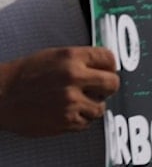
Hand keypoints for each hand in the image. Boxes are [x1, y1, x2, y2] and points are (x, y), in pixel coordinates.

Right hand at [0, 46, 119, 136]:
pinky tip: (69, 112)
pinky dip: (81, 119)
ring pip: (101, 107)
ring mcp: (70, 101)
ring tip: (79, 102)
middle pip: (112, 83)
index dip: (110, 66)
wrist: (0, 95)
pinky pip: (86, 123)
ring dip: (93, 106)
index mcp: (72, 57)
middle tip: (100, 88)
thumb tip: (104, 66)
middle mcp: (74, 78)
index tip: (107, 70)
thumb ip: (82, 60)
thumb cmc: (25, 75)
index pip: (109, 58)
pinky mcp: (64, 121)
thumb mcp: (56, 56)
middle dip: (107, 86)